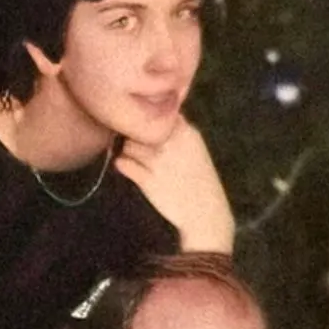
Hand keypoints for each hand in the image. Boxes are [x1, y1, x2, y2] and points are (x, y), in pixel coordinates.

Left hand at [113, 119, 234, 254]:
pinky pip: (122, 163)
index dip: (150, 123)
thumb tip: (150, 121)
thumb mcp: (196, 149)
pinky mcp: (148, 181)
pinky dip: (123, 165)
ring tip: (138, 163)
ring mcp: (160, 162)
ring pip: (128, 145)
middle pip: (139, 127)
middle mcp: (173, 144)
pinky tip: (131, 171)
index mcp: (187, 133)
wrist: (206, 214)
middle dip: (136, 138)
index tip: (150, 136)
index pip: (158, 114)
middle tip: (141, 152)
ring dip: (129, 153)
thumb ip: (177, 131)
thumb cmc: (199, 180)